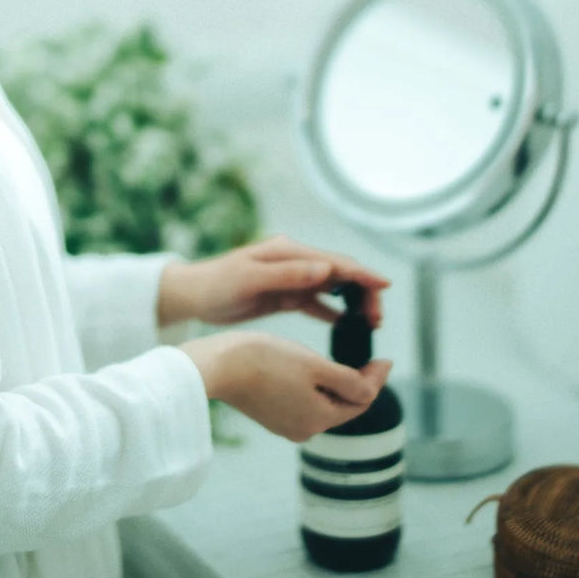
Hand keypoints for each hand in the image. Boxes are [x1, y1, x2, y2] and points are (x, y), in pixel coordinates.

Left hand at [158, 234, 390, 329]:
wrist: (192, 295)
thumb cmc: (216, 285)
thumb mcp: (250, 279)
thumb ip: (288, 274)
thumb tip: (326, 269)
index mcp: (287, 252)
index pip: (333, 261)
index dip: (362, 273)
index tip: (385, 286)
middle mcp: (293, 261)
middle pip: (338, 274)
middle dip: (363, 292)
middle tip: (377, 318)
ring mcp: (289, 278)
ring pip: (330, 289)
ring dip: (351, 303)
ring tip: (369, 323)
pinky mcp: (283, 294)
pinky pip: (315, 302)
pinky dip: (332, 312)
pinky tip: (346, 325)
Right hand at [180, 330, 393, 441]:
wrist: (218, 366)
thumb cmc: (265, 361)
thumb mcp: (315, 366)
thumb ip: (349, 381)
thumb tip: (373, 388)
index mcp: (320, 419)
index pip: (361, 401)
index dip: (377, 378)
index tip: (386, 359)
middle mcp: (304, 429)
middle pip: (342, 405)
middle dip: (355, 382)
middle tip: (367, 359)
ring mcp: (284, 424)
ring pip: (321, 402)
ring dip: (332, 383)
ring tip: (338, 361)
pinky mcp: (269, 414)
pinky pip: (301, 401)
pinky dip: (310, 386)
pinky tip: (307, 368)